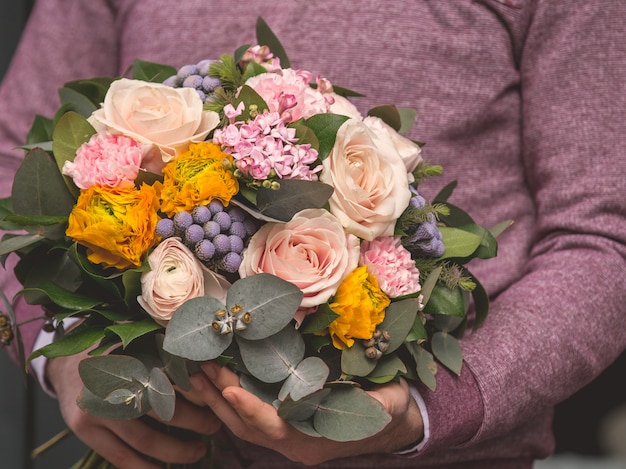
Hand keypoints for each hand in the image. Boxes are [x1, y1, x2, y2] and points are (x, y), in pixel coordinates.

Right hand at [46, 352, 221, 468]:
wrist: (68, 364)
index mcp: (134, 356)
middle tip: (214, 426)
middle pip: (165, 409)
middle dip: (196, 422)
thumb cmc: (117, 353)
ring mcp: (97, 407)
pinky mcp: (84, 428)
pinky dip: (145, 468)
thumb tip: (210, 364)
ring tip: (198, 451)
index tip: (216, 400)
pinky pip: (121, 457)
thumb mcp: (141, 341)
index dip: (199, 393)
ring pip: (146, 439)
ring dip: (177, 450)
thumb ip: (170, 351)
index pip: (176, 378)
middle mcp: (115, 381)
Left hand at [190, 361, 423, 465]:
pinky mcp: (285, 422)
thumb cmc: (389, 410)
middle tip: (200, 368)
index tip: (229, 388)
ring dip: (218, 399)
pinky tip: (219, 380)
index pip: (275, 428)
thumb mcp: (386, 404)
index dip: (252, 410)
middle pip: (248, 426)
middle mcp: (294, 442)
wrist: (392, 423)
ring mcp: (287, 434)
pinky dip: (232, 399)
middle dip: (222, 399)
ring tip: (197, 373)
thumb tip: (351, 386)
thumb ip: (372, 401)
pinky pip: (250, 416)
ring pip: (243, 423)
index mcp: (315, 440)